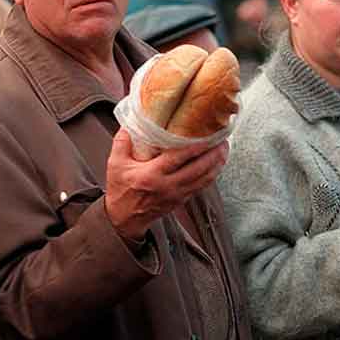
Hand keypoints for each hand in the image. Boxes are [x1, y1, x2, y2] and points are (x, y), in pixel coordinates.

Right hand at [105, 129, 228, 240]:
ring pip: (204, 180)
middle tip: (223, 140)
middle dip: (213, 154)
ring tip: (224, 150)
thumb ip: (123, 141)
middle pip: (198, 169)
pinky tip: (216, 166)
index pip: (179, 158)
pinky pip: (201, 187)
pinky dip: (211, 176)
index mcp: (151, 175)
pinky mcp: (181, 201)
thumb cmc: (120, 190)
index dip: (196, 146)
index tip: (207, 135)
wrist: (123, 218)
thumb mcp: (115, 163)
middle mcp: (167, 186)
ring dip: (217, 165)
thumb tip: (131, 121)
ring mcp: (176, 195)